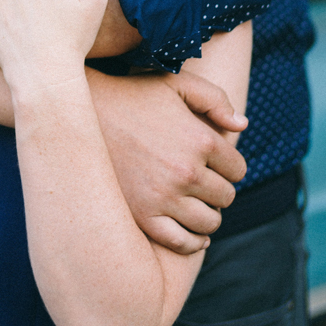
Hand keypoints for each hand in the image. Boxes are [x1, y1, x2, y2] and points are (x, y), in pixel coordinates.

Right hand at [88, 68, 247, 253]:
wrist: (83, 114)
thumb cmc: (132, 94)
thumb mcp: (175, 83)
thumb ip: (214, 98)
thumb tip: (241, 126)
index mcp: (200, 139)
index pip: (238, 169)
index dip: (230, 166)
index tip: (216, 163)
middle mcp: (187, 171)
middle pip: (226, 197)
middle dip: (219, 189)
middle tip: (203, 181)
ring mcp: (165, 197)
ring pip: (209, 222)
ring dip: (209, 215)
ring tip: (196, 203)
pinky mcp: (144, 216)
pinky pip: (182, 242)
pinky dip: (194, 242)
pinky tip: (193, 233)